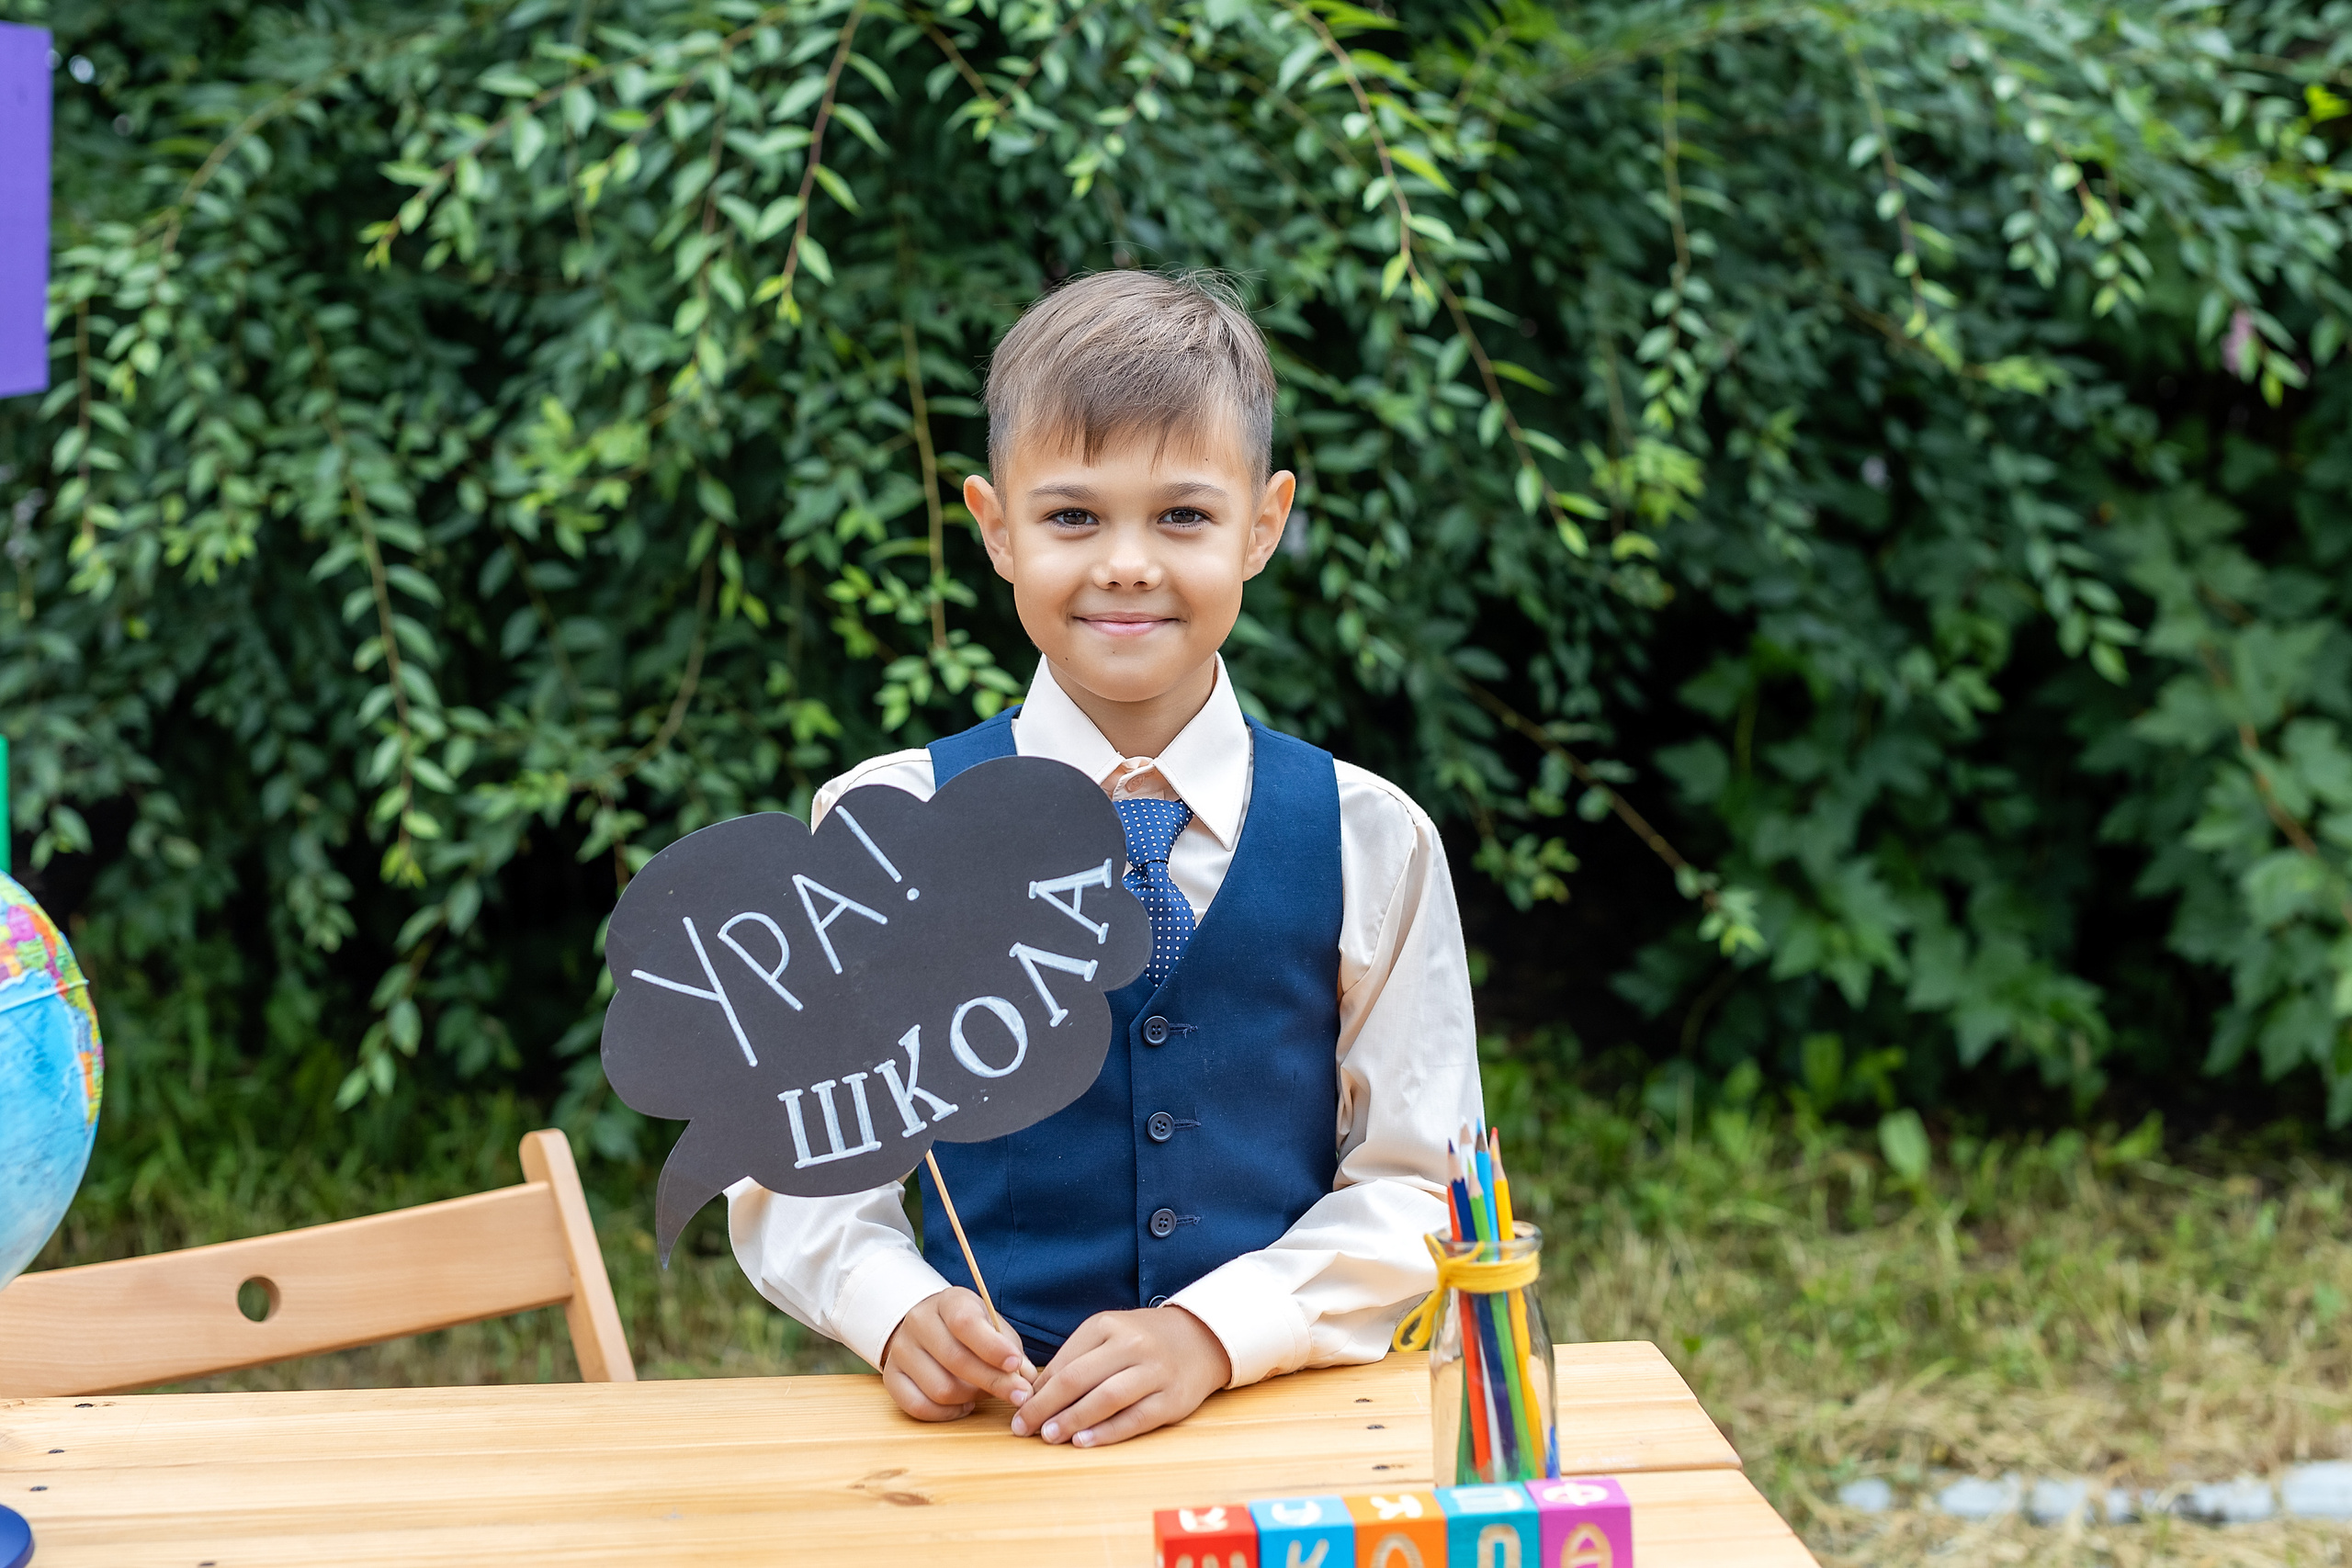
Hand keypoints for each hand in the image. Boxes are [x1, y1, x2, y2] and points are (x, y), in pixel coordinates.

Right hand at [879, 1287, 1035, 1421]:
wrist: (927, 1326)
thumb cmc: (969, 1329)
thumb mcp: (992, 1325)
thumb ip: (1010, 1349)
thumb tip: (1026, 1379)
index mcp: (948, 1301)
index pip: (965, 1323)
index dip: (992, 1347)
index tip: (1015, 1364)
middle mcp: (919, 1322)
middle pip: (955, 1360)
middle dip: (993, 1382)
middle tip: (1019, 1395)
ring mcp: (901, 1350)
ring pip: (940, 1389)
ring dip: (971, 1397)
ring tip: (984, 1392)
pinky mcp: (891, 1377)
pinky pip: (919, 1407)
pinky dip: (948, 1413)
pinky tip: (964, 1404)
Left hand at [1008, 1305, 1231, 1447]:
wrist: (1200, 1340)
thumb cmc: (1141, 1341)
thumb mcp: (1107, 1335)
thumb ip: (1074, 1359)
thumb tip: (1035, 1394)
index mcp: (1107, 1325)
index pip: (1064, 1361)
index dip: (1038, 1390)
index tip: (1019, 1410)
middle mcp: (1132, 1344)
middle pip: (1079, 1379)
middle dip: (1045, 1407)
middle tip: (1024, 1428)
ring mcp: (1155, 1372)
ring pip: (1106, 1399)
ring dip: (1073, 1421)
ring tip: (1049, 1437)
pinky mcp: (1173, 1399)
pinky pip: (1135, 1419)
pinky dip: (1107, 1433)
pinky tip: (1084, 1442)